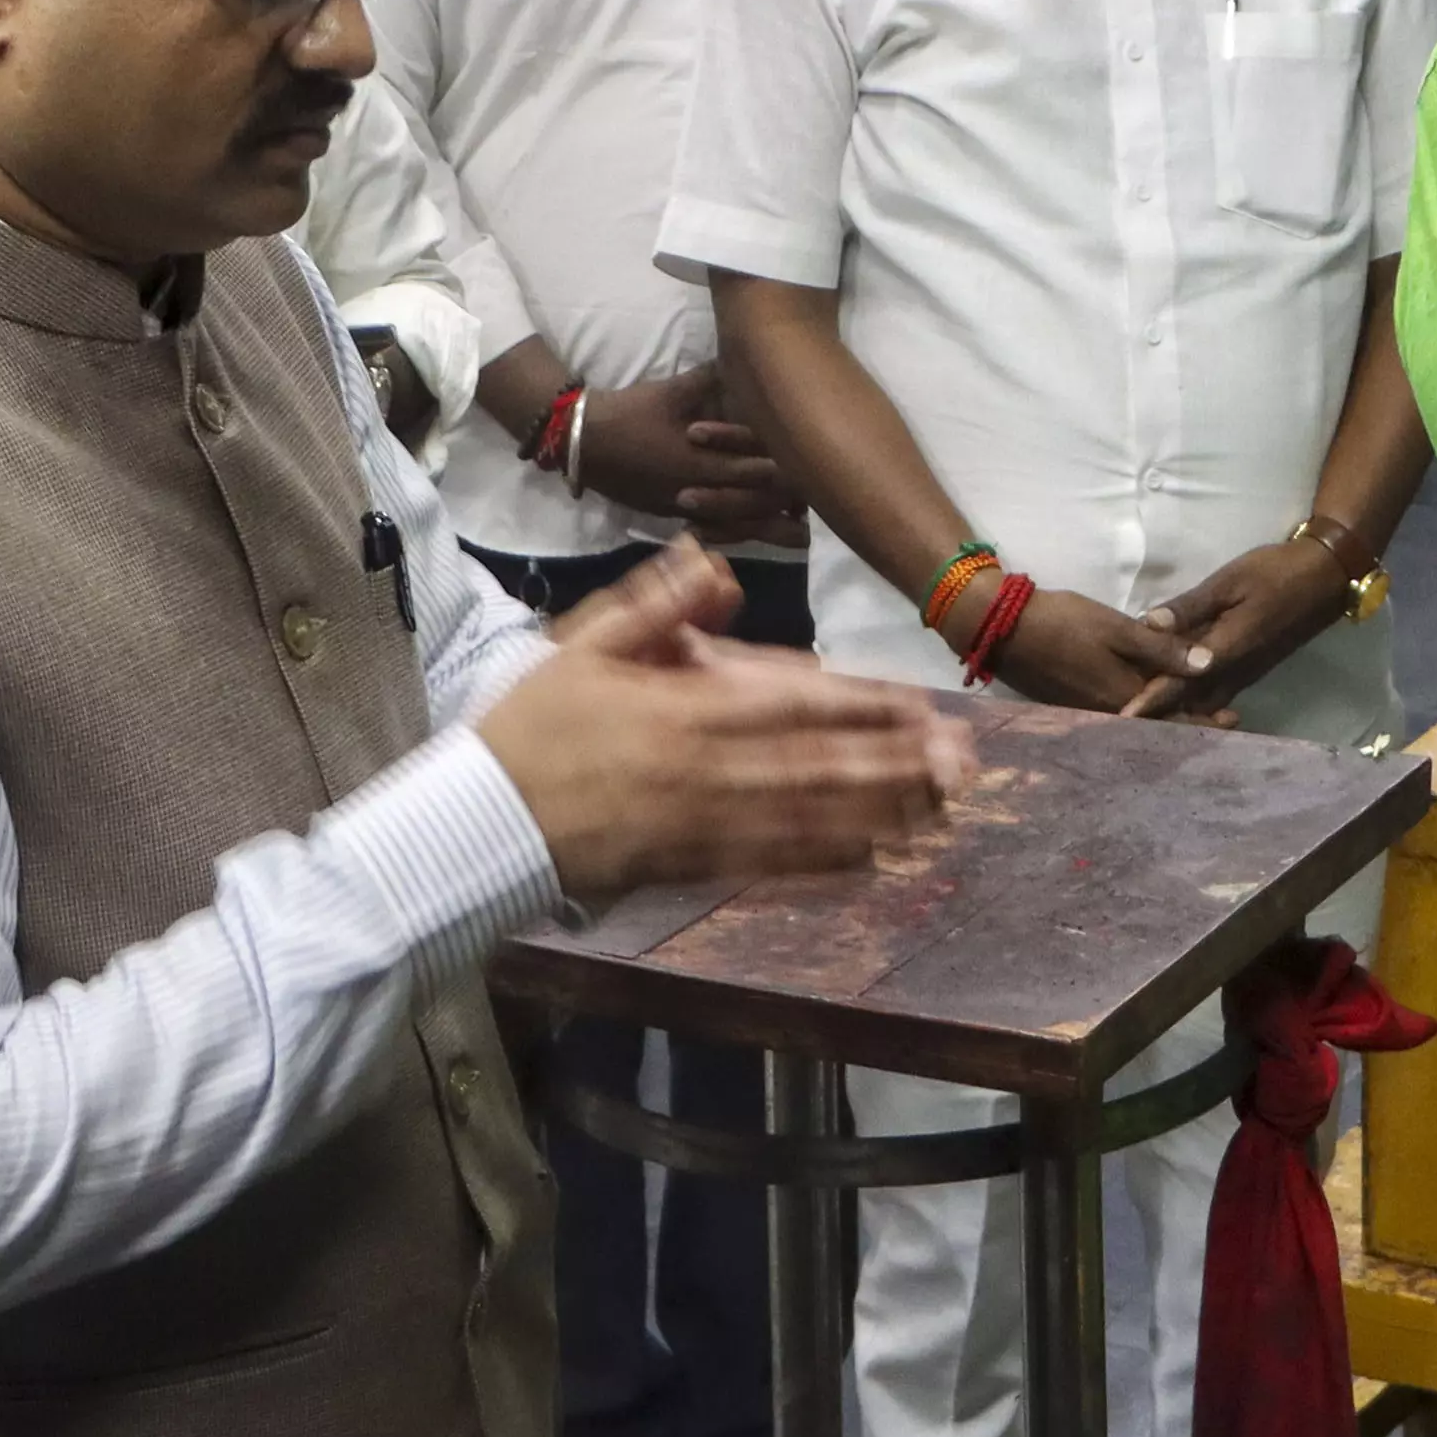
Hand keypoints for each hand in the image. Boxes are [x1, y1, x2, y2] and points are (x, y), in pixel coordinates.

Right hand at [477, 539, 973, 900]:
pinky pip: (767, 867)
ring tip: (940, 810)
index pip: (793, 704)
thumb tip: (717, 567)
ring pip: (805, 822)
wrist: (475, 820)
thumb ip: (655, 606)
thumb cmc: (530, 727)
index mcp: (684, 709)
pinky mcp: (686, 869)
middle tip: (961, 764)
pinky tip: (873, 861)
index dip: (862, 707)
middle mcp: (704, 771)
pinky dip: (823, 866)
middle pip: (818, 767)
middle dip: (895, 767)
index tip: (919, 707)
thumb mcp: (583, 644)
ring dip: (878, 817)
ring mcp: (699, 825)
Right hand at [582, 365, 810, 546]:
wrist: (585, 442)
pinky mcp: (672, 515)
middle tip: (823, 507)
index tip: (818, 473)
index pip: (757, 471)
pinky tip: (756, 541)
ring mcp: (685, 508)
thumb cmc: (632, 413)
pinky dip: (737, 536)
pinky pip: (712, 532)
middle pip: (754, 504)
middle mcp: (699, 490)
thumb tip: (746, 359)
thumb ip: (713, 379)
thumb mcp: (674, 391)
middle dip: (787, 507)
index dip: (789, 474)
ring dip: (769, 530)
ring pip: (736, 525)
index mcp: (704, 460)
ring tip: (802, 538)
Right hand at [983, 584, 1213, 718]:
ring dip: (1168, 719)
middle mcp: (1111, 716)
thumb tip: (1209, 665)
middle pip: (1160, 726)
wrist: (1003, 628)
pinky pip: (1121, 715)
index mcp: (1126, 699)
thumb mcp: (1118, 629)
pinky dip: (1143, 712)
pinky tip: (1154, 702)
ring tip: (1198, 710)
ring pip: (1140, 722)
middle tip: (1224, 719)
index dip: (1206, 720)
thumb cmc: (1066, 623)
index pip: (1175, 717)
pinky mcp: (1076, 706)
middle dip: (1191, 722)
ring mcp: (1091, 714)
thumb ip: (1163, 649)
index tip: (1235, 720)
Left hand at [1123, 537, 1354, 717]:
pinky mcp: (1251, 670)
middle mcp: (1235, 672)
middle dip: (1158, 715)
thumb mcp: (1230, 581)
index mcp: (1227, 651)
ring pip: (1204, 703)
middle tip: (1121, 723)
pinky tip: (1174, 696)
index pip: (1180, 683)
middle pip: (1190, 703)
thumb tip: (1149, 625)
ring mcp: (1245, 674)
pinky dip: (1194, 700)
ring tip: (1142, 716)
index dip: (1150, 700)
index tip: (1122, 718)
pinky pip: (1216, 694)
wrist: (1324, 578)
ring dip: (1176, 711)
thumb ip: (1190, 606)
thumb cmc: (1276, 573)